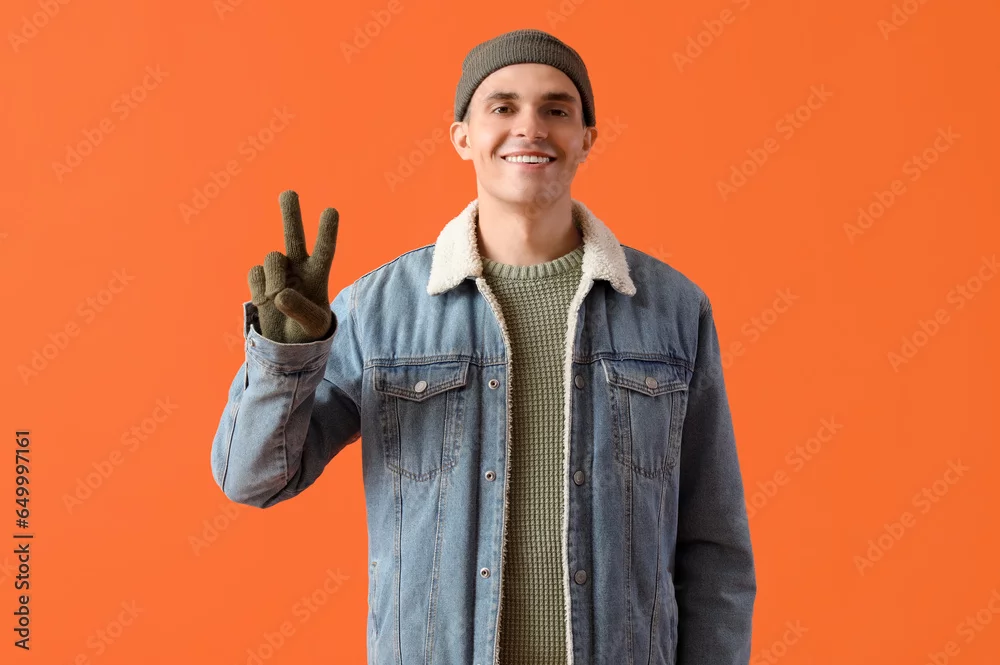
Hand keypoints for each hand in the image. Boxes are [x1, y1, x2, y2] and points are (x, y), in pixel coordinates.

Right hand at [247, 190, 339, 343]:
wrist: (287, 341)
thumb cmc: (308, 330)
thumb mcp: (313, 325)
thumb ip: (300, 310)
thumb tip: (279, 294)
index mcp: (318, 274)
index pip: (325, 250)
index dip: (326, 232)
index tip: (331, 210)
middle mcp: (298, 266)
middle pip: (294, 236)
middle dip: (291, 214)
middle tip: (288, 192)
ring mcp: (278, 271)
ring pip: (271, 258)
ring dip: (274, 279)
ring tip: (276, 299)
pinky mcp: (259, 278)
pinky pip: (255, 273)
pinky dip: (258, 290)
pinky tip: (265, 302)